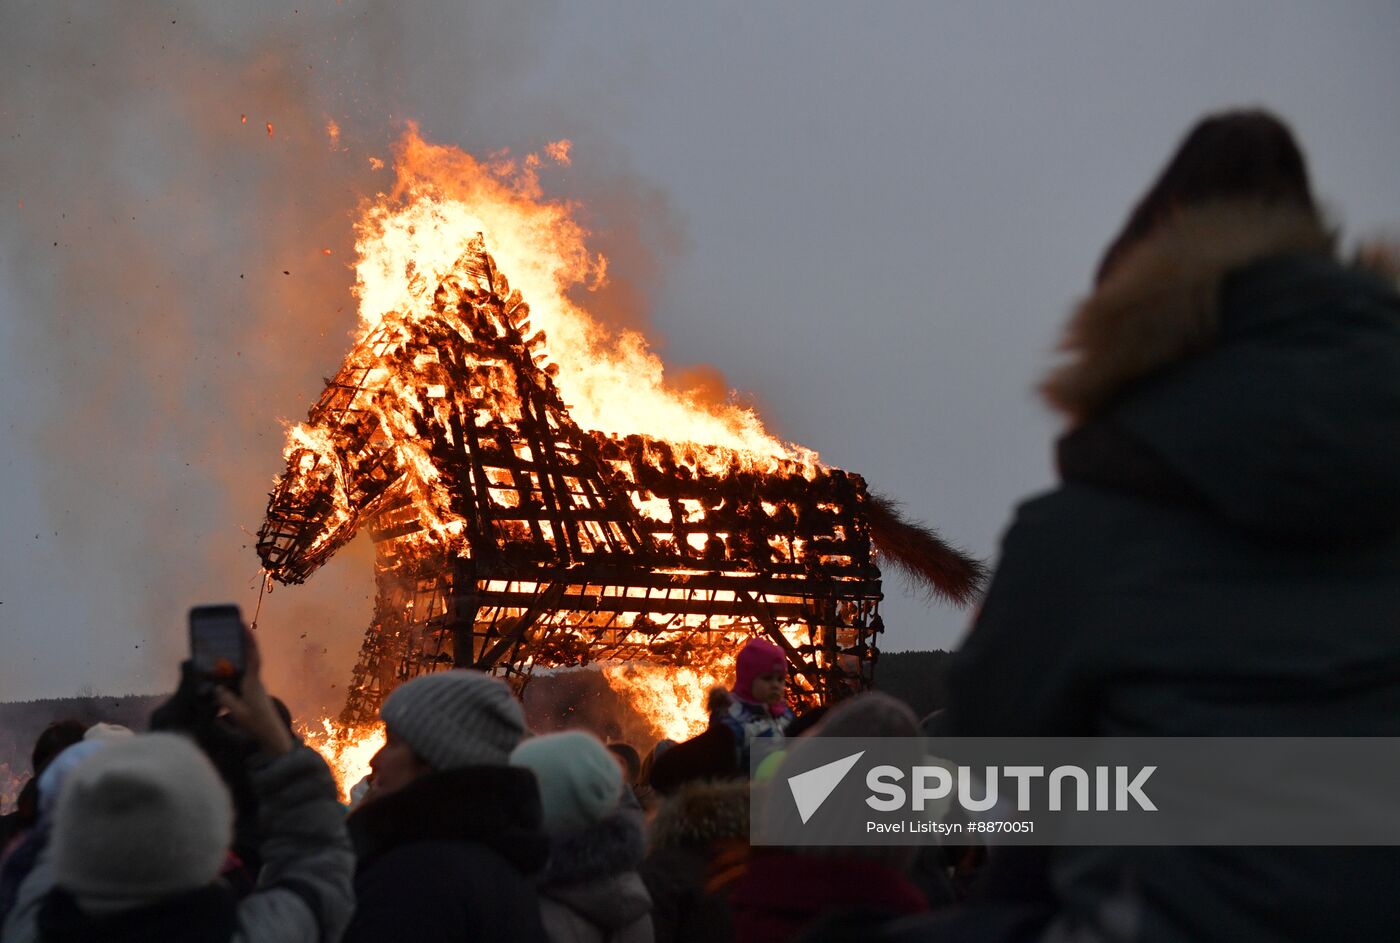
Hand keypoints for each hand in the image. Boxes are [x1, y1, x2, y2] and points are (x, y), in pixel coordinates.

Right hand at [215, 627, 294, 757]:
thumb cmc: (256, 722)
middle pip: (250, 656)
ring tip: (225, 644)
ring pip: (246, 665)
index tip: (244, 625)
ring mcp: (255, 685)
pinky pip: (244, 674)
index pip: (252, 656)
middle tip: (231, 628)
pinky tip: (225, 669)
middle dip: (242, 641)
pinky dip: (236, 667)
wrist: (270, 734)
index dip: (249, 640)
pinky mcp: (253, 691)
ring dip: (239, 653)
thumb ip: (226, 699)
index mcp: (252, 682)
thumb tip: (217, 687)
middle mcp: (255, 680)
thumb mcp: (238, 712)